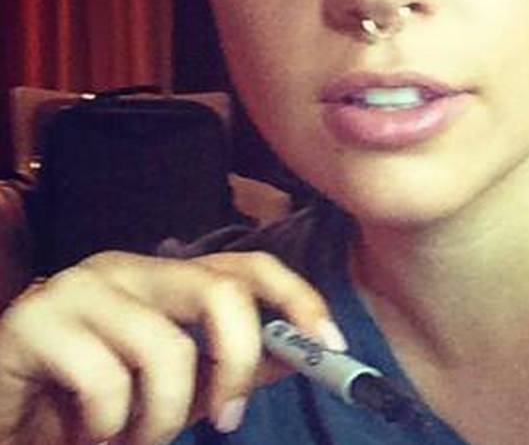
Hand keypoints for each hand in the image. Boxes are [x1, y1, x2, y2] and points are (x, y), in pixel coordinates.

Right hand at [0, 250, 344, 444]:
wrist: (5, 419)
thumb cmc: (87, 406)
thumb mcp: (176, 389)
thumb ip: (234, 366)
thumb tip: (305, 353)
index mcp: (166, 276)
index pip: (250, 266)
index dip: (300, 300)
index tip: (331, 349)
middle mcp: (127, 267)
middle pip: (221, 292)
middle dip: (238, 366)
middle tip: (225, 422)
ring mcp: (80, 288)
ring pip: (168, 350)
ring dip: (161, 420)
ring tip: (134, 440)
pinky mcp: (34, 321)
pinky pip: (106, 382)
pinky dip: (109, 428)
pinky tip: (89, 434)